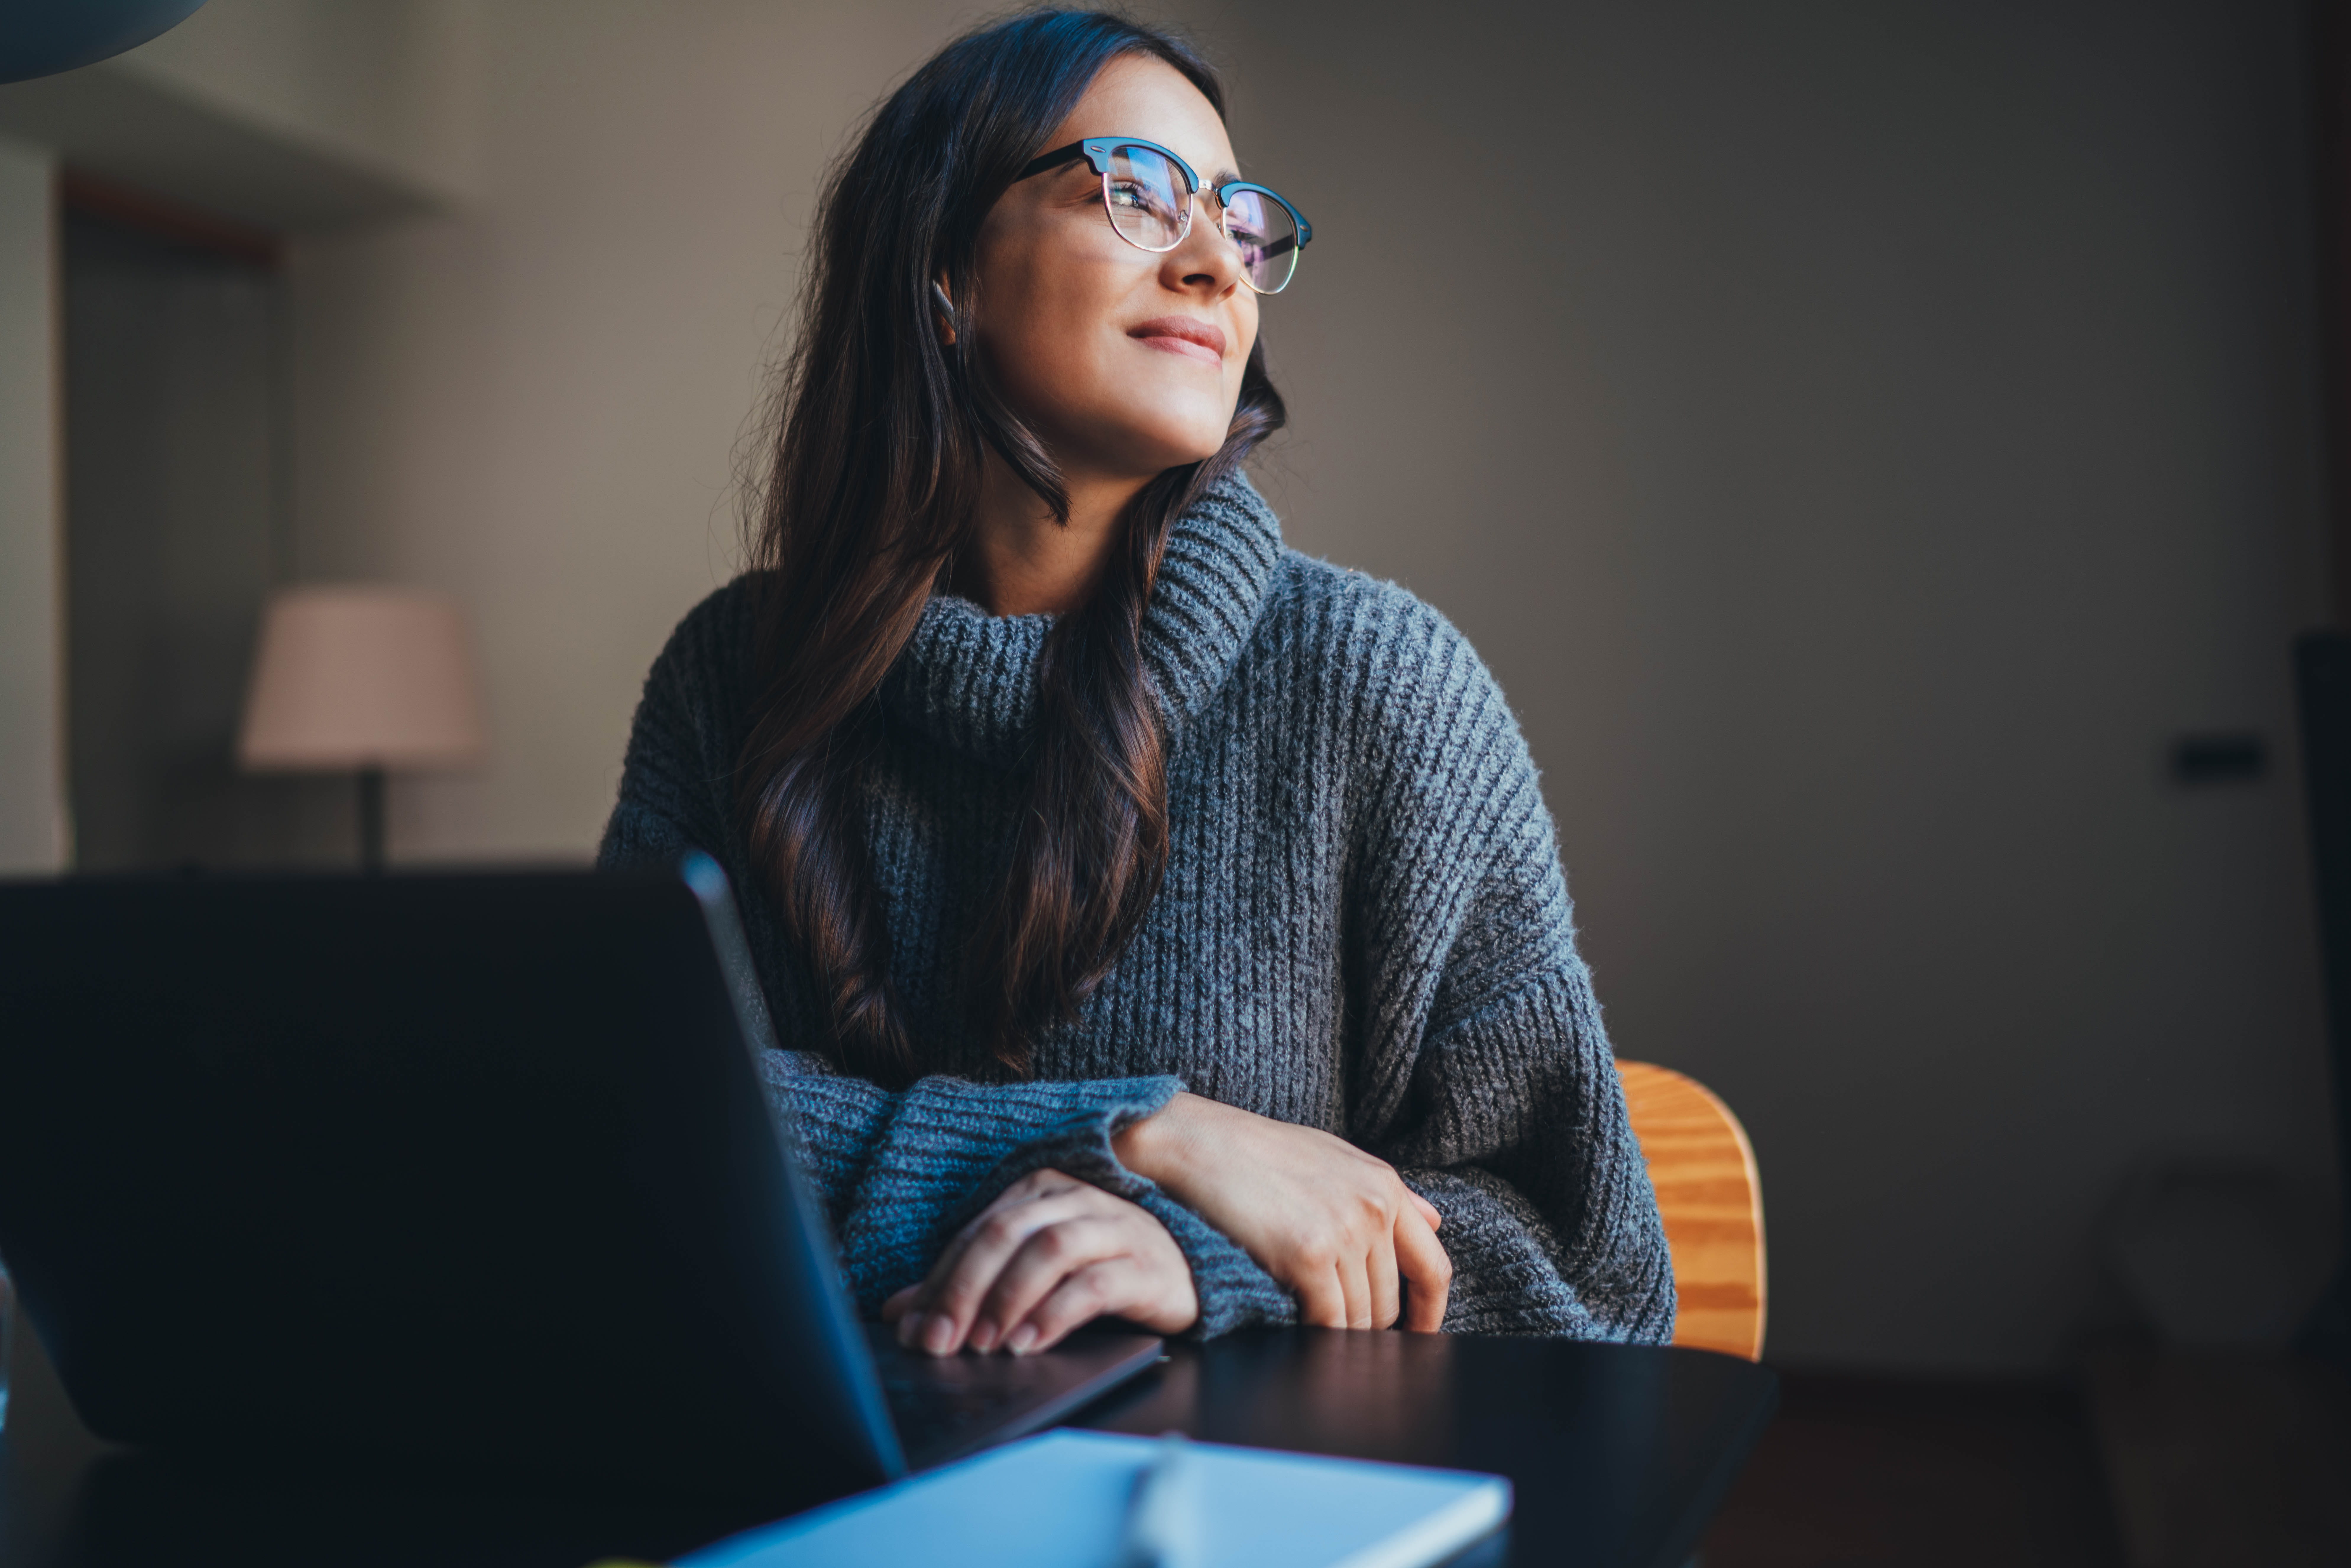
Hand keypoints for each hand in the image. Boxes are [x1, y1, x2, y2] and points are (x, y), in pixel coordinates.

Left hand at [882, 1168, 1198, 1355]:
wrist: (1185, 1273)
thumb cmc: (1099, 1268)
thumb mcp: (1030, 1271)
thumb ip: (970, 1286)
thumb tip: (900, 1314)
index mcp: (1041, 1191)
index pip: (976, 1231)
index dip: (939, 1280)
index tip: (914, 1329)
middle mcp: (1076, 1200)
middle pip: (1005, 1234)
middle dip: (964, 1290)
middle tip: (940, 1340)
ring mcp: (1114, 1229)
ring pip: (1049, 1250)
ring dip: (1008, 1298)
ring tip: (985, 1344)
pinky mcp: (1145, 1266)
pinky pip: (1094, 1285)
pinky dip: (1055, 1314)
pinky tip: (1030, 1343)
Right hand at [1113, 1093, 1451, 1331]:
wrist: (1200, 1143)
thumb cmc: (1262, 1152)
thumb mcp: (1336, 1158)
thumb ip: (1387, 1194)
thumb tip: (1437, 1221)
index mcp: (1384, 1186)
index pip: (1433, 1266)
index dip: (1429, 1312)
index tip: (1419, 1332)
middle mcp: (1372, 1209)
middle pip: (1391, 1301)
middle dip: (1371, 1325)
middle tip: (1342, 1330)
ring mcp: (1342, 1232)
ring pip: (1360, 1317)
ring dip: (1340, 1332)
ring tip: (1312, 1324)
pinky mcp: (1306, 1255)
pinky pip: (1328, 1320)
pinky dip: (1318, 1334)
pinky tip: (1297, 1324)